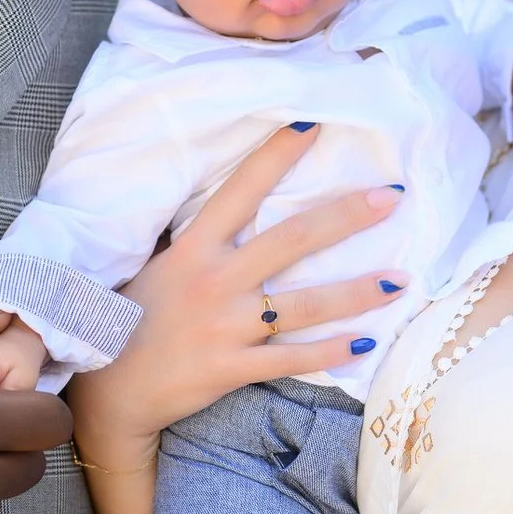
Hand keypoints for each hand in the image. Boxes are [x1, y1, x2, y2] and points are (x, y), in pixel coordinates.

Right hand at [68, 124, 405, 464]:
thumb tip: (242, 208)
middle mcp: (214, 281)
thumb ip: (202, 242)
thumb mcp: (161, 266)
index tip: (313, 124)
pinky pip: (292, 359)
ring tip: (401, 279)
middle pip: (291, 240)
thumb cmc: (132, 318)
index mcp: (193, 248)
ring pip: (304, 305)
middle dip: (345, 216)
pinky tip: (367, 342)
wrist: (111, 389)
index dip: (276, 156)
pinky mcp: (231, 368)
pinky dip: (331, 351)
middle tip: (390, 196)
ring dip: (357, 292)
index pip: (241, 191)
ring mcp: (225, 327)